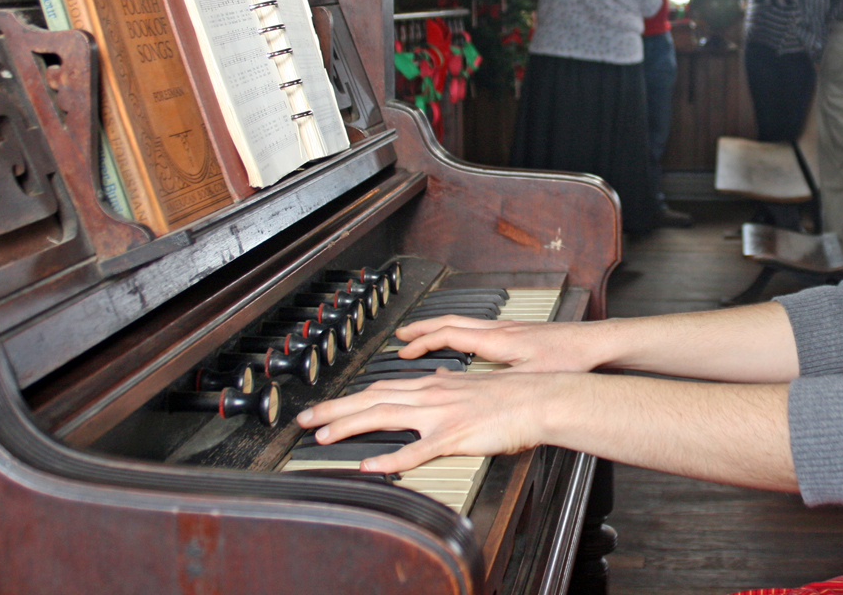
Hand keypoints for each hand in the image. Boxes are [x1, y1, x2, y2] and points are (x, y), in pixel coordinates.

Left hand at [295, 371, 559, 473]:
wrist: (539, 398)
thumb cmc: (512, 395)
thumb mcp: (473, 383)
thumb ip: (448, 382)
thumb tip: (433, 377)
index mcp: (434, 385)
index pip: (381, 388)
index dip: (349, 398)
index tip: (325, 406)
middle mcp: (431, 395)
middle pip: (371, 398)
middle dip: (333, 408)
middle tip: (303, 419)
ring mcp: (440, 415)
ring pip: (384, 416)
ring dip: (349, 425)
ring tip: (322, 436)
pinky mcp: (454, 436)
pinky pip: (416, 450)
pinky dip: (390, 459)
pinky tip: (370, 466)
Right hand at [393, 315, 602, 372]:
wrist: (595, 344)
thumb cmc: (569, 359)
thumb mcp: (531, 378)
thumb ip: (500, 387)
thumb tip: (473, 396)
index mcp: (498, 339)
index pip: (450, 333)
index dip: (423, 341)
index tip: (403, 350)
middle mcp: (501, 329)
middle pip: (452, 322)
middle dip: (423, 328)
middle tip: (401, 335)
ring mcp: (510, 328)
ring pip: (466, 323)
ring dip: (441, 328)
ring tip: (425, 336)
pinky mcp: (520, 332)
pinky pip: (480, 328)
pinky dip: (461, 332)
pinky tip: (464, 343)